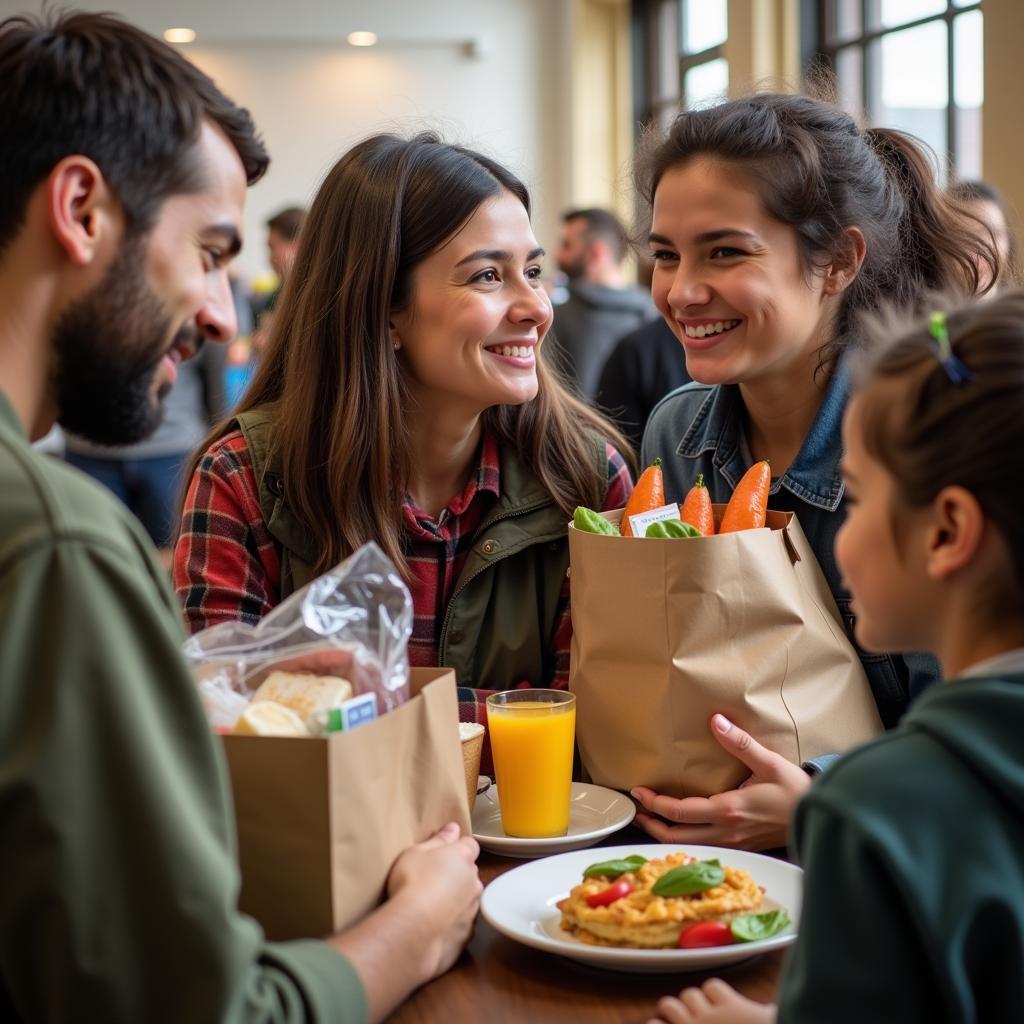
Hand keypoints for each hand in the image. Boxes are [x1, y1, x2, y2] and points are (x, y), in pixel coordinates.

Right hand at [387, 822, 482, 977]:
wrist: (413, 929)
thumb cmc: (412, 882)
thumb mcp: (417, 852)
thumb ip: (439, 839)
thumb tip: (454, 827)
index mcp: (463, 857)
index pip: (470, 844)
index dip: (458, 847)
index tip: (443, 853)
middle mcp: (474, 881)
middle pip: (470, 873)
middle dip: (457, 874)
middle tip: (432, 881)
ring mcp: (473, 910)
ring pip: (468, 899)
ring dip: (456, 899)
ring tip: (432, 907)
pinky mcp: (468, 935)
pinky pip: (462, 923)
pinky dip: (453, 923)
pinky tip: (435, 927)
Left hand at [631, 714, 810, 849]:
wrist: (821, 817)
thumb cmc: (796, 791)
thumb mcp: (769, 762)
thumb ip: (740, 742)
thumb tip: (716, 721)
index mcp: (729, 810)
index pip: (680, 812)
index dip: (654, 804)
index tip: (639, 792)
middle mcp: (726, 831)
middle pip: (676, 836)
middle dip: (651, 824)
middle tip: (636, 810)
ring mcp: (733, 844)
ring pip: (689, 846)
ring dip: (666, 834)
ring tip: (650, 820)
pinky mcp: (740, 847)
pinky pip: (703, 849)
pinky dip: (684, 840)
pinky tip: (681, 829)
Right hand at [647, 978, 775, 1023]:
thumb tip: (673, 1023)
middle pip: (669, 1004)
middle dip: (674, 1009)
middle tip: (681, 1015)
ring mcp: (710, 1015)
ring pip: (689, 993)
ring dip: (693, 999)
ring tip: (700, 1006)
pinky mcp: (730, 1004)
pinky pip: (712, 987)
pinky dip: (714, 991)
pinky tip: (721, 999)